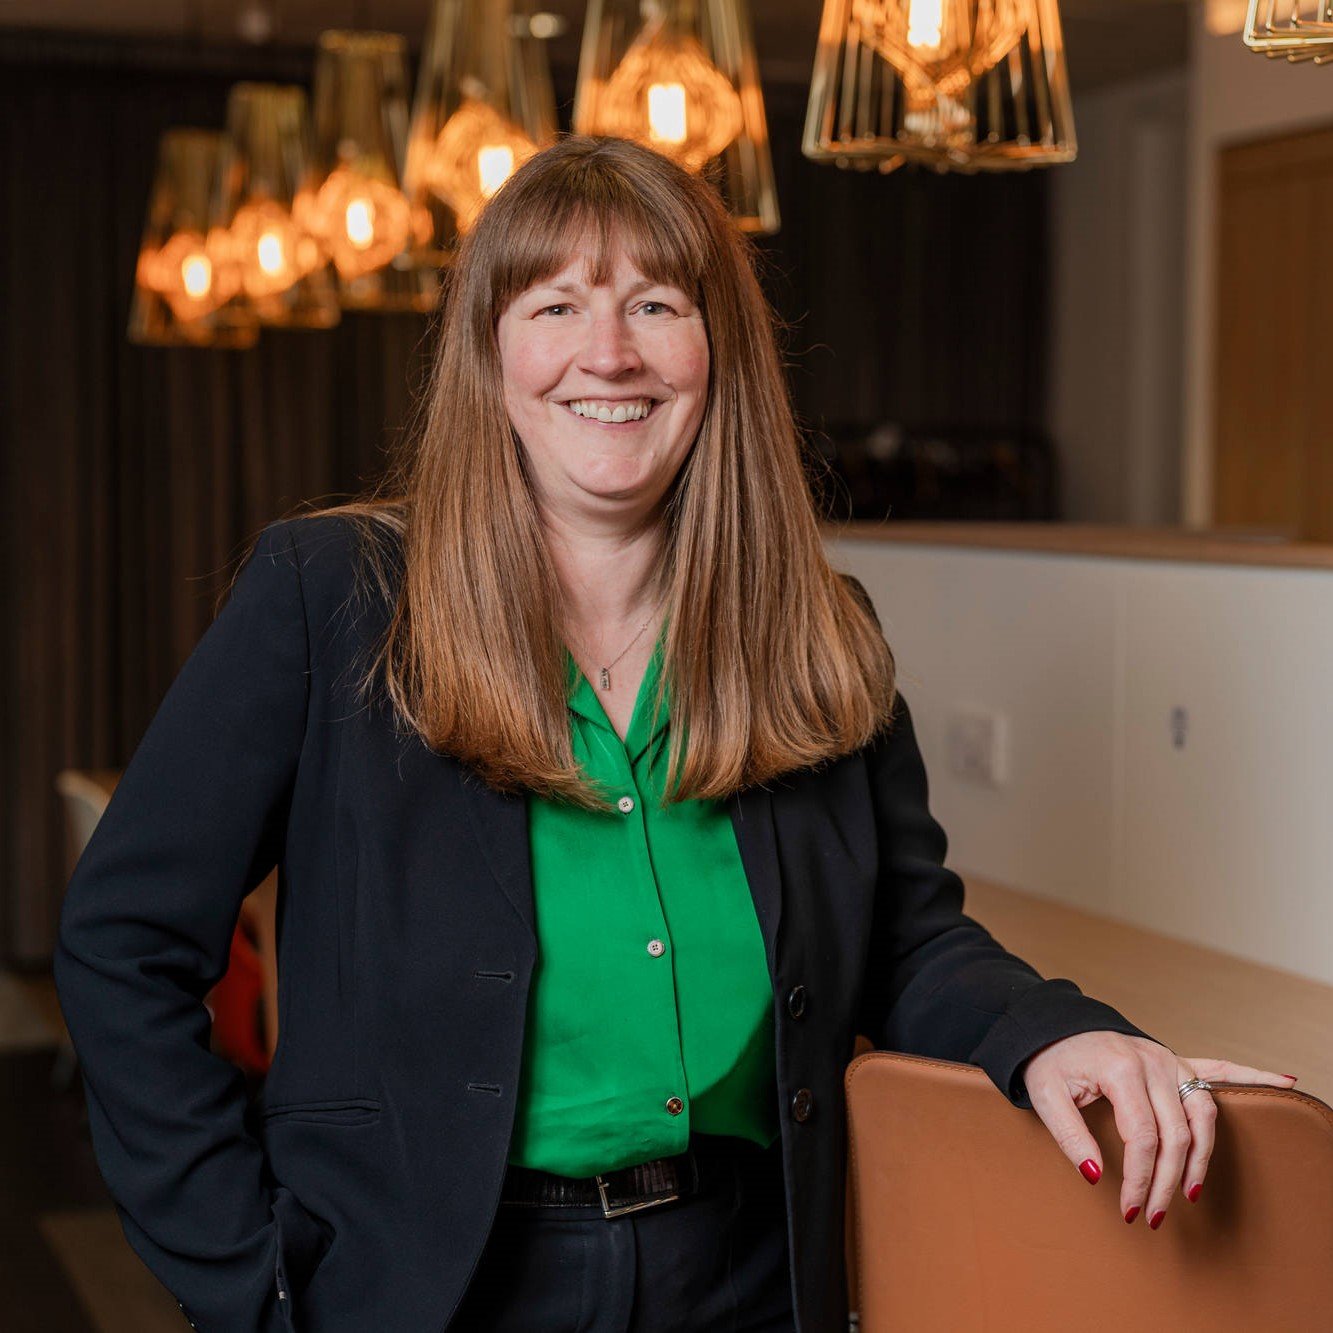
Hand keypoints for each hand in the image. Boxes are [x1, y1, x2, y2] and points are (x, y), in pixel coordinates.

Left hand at [1020, 1032, 1295, 1227]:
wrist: (1051, 1026)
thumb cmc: (1048, 1061)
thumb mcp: (1044, 1096)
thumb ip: (1068, 1135)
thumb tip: (1096, 1176)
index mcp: (1121, 1069)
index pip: (1143, 1137)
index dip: (1139, 1177)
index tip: (1128, 1208)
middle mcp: (1153, 1061)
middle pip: (1177, 1134)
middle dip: (1167, 1181)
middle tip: (1152, 1216)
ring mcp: (1168, 1059)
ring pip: (1203, 1114)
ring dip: (1202, 1157)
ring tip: (1192, 1192)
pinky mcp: (1174, 1060)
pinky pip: (1220, 1069)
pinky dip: (1252, 1076)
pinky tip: (1284, 1081)